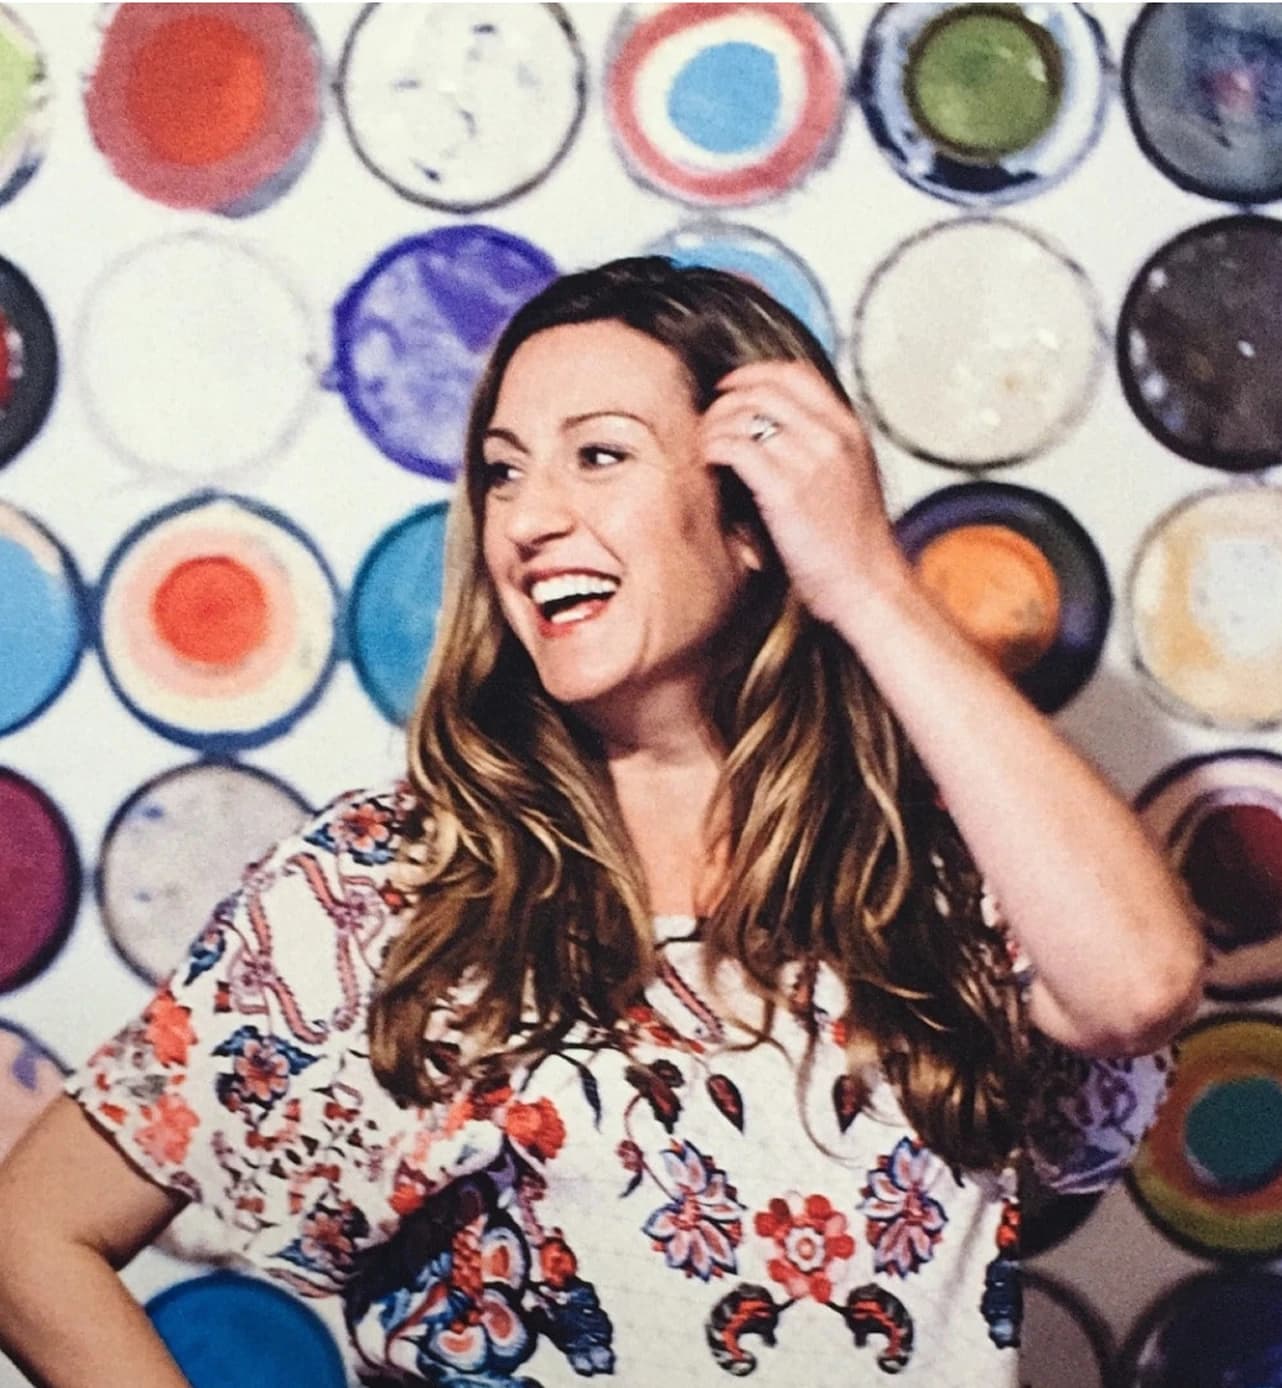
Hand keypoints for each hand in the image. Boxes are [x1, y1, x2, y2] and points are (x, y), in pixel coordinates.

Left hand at [700, 361, 907, 625]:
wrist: (870, 586)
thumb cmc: (856, 545)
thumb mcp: (852, 478)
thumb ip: (823, 448)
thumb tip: (778, 432)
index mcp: (849, 430)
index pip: (795, 374)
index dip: (753, 374)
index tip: (731, 388)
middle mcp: (832, 437)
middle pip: (763, 390)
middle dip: (726, 400)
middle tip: (709, 421)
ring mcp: (810, 462)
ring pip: (744, 416)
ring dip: (714, 426)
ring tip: (705, 447)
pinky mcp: (786, 491)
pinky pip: (735, 448)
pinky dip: (713, 449)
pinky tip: (709, 465)